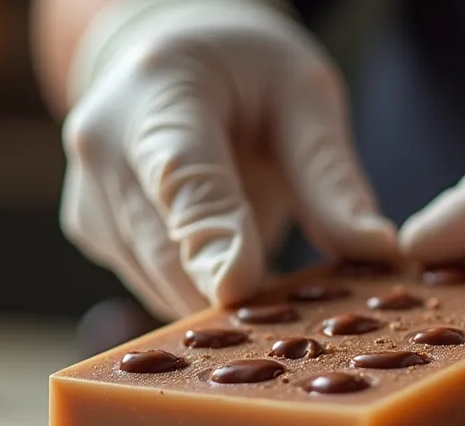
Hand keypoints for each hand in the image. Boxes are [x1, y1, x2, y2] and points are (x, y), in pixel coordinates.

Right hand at [60, 0, 394, 318]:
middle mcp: (104, 146)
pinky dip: (203, 297)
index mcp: (157, 90)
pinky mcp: (94, 234)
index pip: (179, 175)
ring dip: (223, 303)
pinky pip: (155, 288)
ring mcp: (90, 197)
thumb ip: (330, 175)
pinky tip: (246, 282)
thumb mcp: (305, 95)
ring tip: (285, 293)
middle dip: (234, 296)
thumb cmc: (245, 74)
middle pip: (165, 249)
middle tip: (309, 324)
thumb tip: (375, 250)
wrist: (171, 61)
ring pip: (160, 284)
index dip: (208, 238)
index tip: (239, 289)